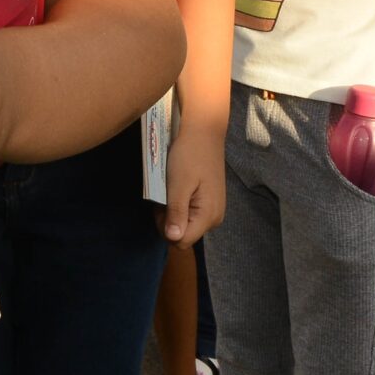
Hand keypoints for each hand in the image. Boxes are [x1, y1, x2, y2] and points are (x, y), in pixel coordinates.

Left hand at [158, 129, 222, 245]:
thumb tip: (173, 238)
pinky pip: (190, 215)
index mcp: (208, 216)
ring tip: (170, 191)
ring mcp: (213, 211)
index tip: (161, 206)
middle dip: (168, 221)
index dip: (165, 228)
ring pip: (185, 225)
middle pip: (183, 235)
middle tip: (164, 196)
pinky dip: (180, 206)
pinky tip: (178, 190)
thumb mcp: (178, 185)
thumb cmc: (189, 156)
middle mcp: (214, 219)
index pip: (181, 241)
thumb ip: (176, 213)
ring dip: (172, 213)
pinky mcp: (210, 203)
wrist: (204, 133)